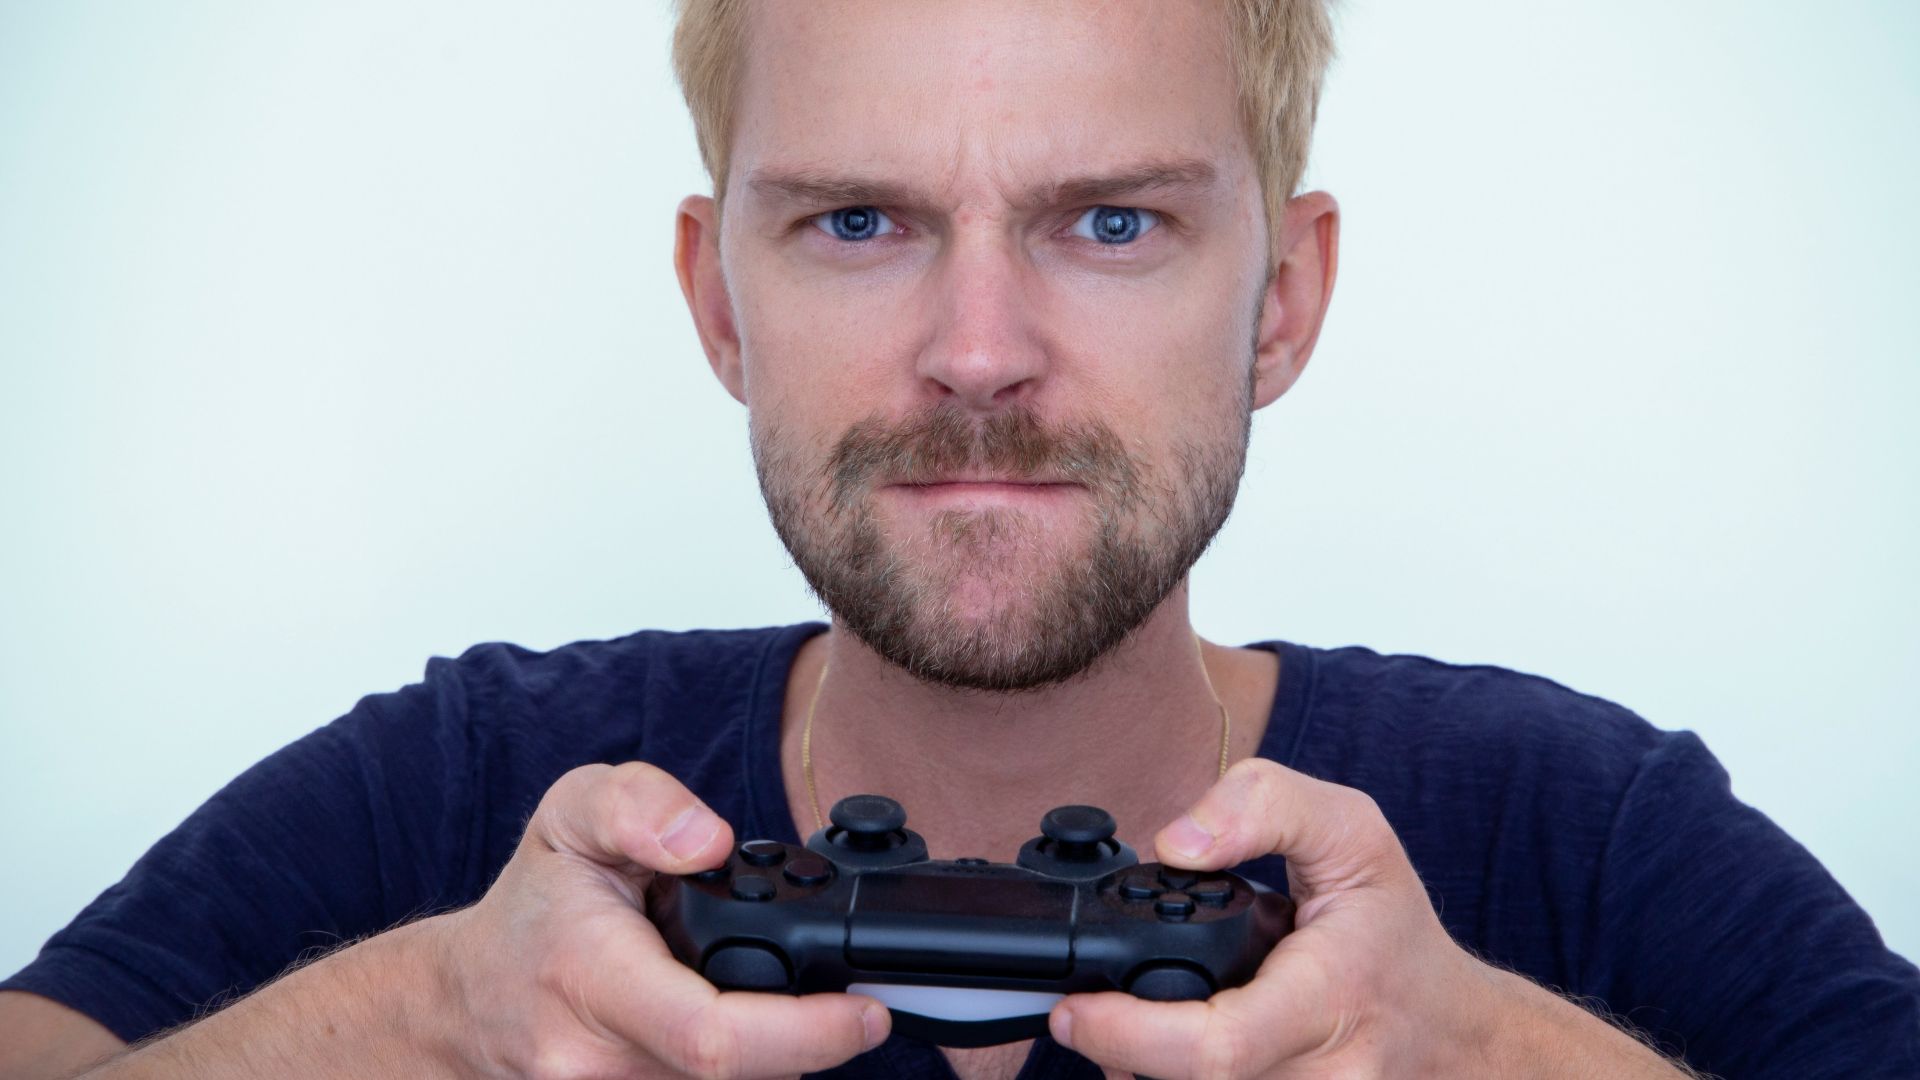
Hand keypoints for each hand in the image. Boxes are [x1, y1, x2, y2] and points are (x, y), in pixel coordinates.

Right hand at [435, 762, 887, 1078]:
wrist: (467, 999)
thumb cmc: (535, 907)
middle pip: (745, 1074)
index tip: (868, 1014)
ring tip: (757, 995)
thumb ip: (639, 804)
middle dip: (805, 1035)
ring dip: (773, 1053)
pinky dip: (745, 1065)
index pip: (713, 1038)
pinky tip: (736, 1026)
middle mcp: (596, 1065)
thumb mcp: (571, 816)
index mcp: (591, 982)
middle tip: (835, 994)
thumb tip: (708, 839)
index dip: (807, 1035)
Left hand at [1047, 758, 1515, 1078]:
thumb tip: (1177, 843)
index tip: (1074, 1008)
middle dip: (1121, 1050)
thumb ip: (1259, 806)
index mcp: (1333, 995)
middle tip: (1088, 1011)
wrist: (1456, 1031)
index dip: (1128, 1034)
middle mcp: (1327, 1076)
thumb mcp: (1350, 830)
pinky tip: (1172, 1052)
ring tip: (1137, 1023)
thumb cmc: (1393, 932)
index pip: (1218, 1048)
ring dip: (1145, 1070)